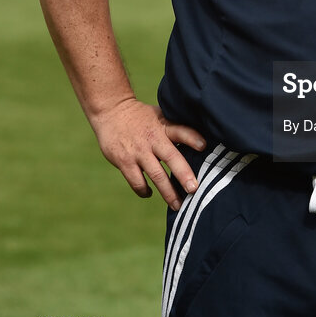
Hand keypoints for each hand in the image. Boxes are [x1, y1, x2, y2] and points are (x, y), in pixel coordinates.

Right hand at [91, 98, 206, 209]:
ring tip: (178, 205)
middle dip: (183, 174)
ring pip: (156, 175)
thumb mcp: (160, 116)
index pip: (180, 130)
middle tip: (194, 189)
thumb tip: (200, 144)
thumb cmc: (141, 116)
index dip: (192, 138)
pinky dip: (144, 190)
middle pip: (171, 157)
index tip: (204, 146)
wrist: (111, 111)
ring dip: (168, 192)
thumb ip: (174, 129)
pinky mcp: (124, 161)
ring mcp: (138, 151)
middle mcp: (153, 139)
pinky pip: (137, 181)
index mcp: (164, 126)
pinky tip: (149, 193)